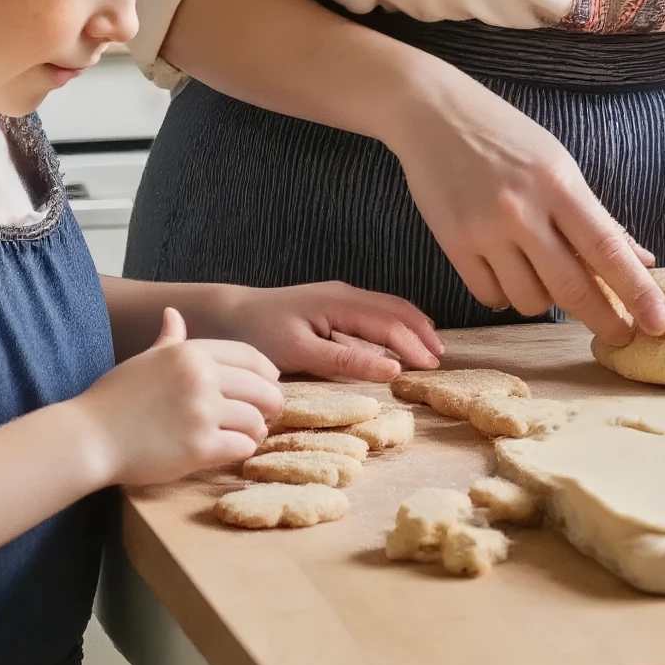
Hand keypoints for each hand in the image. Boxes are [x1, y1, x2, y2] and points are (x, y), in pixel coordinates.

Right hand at [75, 308, 281, 486]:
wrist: (88, 438)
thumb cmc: (112, 400)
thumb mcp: (143, 360)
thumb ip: (168, 339)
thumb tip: (174, 314)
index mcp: (191, 352)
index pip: (250, 356)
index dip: (267, 372)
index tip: (272, 383)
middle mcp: (202, 377)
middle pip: (262, 388)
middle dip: (271, 403)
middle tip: (268, 415)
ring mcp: (202, 412)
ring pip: (256, 419)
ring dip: (257, 430)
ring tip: (250, 435)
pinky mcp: (198, 447)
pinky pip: (241, 446)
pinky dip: (243, 449)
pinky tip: (235, 449)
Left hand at [226, 282, 443, 382]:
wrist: (225, 314)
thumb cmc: (257, 334)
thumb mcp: (299, 353)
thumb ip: (345, 361)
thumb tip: (391, 369)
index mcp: (339, 303)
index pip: (389, 322)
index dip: (413, 344)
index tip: (432, 367)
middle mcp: (344, 295)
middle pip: (394, 309)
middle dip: (420, 331)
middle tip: (439, 358)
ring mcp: (337, 299)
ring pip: (385, 309)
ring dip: (409, 328)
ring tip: (427, 349)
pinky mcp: (330, 307)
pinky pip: (371, 315)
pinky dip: (391, 328)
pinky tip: (394, 344)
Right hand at [389, 75, 664, 345]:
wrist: (435, 114)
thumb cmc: (507, 137)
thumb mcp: (559, 164)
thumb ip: (595, 216)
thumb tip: (640, 259)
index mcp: (558, 183)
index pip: (607, 248)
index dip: (638, 290)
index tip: (659, 323)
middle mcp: (523, 209)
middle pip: (572, 287)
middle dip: (604, 319)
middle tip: (621, 336)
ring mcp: (485, 229)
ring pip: (530, 300)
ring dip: (546, 301)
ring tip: (545, 276)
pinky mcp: (453, 244)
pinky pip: (491, 297)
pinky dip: (507, 295)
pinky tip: (509, 274)